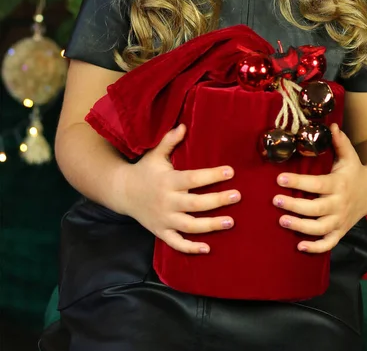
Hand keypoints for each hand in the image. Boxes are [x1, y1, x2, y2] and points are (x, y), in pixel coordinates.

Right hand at [120, 124, 239, 253]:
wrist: (121, 192)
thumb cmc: (144, 171)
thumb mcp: (155, 154)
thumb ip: (169, 141)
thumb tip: (184, 125)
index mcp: (167, 181)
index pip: (193, 179)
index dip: (212, 175)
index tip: (231, 171)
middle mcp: (166, 202)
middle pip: (195, 204)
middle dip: (218, 201)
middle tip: (237, 196)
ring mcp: (163, 219)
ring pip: (189, 226)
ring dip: (211, 226)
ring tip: (231, 222)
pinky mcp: (161, 231)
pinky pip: (176, 243)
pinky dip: (190, 248)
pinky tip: (208, 249)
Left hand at [273, 123, 366, 253]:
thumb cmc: (354, 171)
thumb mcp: (349, 155)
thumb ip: (339, 141)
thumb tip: (332, 124)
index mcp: (339, 184)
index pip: (317, 184)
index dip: (298, 182)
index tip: (279, 179)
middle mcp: (340, 204)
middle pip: (316, 209)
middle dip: (294, 206)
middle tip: (275, 201)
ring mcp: (341, 220)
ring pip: (320, 228)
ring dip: (300, 227)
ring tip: (281, 221)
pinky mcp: (341, 231)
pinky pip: (329, 244)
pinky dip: (315, 248)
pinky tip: (299, 246)